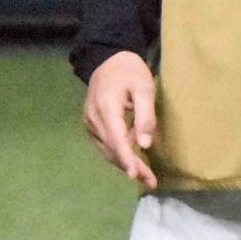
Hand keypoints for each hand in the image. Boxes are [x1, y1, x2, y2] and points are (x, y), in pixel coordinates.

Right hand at [83, 50, 157, 189]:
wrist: (108, 58)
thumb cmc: (129, 71)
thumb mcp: (144, 88)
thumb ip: (145, 115)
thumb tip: (144, 144)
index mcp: (106, 106)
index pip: (116, 139)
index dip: (126, 158)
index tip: (135, 175)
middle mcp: (93, 117)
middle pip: (112, 148)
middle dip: (131, 166)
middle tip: (150, 181)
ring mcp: (89, 121)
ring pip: (106, 148)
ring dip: (125, 162)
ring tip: (145, 176)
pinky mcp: (90, 123)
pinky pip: (104, 143)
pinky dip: (118, 152)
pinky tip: (133, 158)